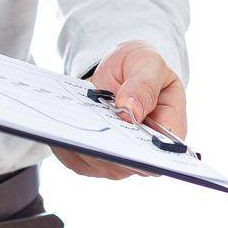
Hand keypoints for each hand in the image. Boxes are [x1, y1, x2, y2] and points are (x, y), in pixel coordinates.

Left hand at [50, 40, 186, 179]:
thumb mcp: (149, 63)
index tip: (124, 133)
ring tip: (70, 124)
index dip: (145, 152)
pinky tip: (59, 127)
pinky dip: (66, 144)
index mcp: (169, 129)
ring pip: (98, 163)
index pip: (161, 152)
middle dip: (106, 148)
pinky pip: (77, 158)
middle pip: (126, 164)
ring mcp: (119, 157)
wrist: (118, 69)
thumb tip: (131, 112)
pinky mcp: (93, 156)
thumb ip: (144, 85)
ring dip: (83, 146)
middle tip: (89, 129)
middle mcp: (144, 151)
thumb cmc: (141, 66)